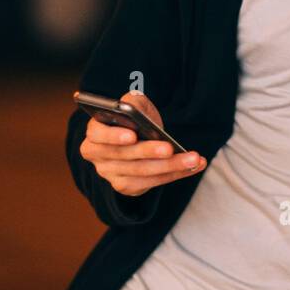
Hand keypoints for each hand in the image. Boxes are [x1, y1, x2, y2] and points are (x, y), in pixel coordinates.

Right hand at [79, 91, 205, 196]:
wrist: (141, 137)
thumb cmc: (135, 119)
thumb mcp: (134, 104)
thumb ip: (131, 102)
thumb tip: (132, 109)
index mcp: (94, 133)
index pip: (97, 135)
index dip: (113, 136)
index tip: (132, 135)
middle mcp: (98, 157)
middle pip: (124, 156)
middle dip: (149, 152)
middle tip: (169, 148)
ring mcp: (111, 175)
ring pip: (142, 172)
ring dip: (170, 166)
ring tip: (193, 158)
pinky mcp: (127, 187)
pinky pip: (153, 182)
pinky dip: (175, 174)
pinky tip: (194, 166)